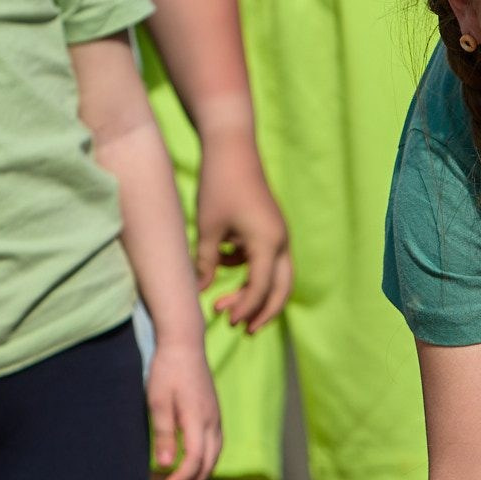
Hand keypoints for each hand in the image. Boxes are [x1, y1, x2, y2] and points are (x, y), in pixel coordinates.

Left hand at [146, 335, 221, 479]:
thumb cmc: (167, 371)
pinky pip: (215, 447)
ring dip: (199, 476)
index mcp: (198, 418)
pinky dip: (205, 463)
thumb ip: (164, 434)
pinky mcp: (214, 415)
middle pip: (208, 464)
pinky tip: (192, 467)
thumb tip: (166, 465)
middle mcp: (212, 422)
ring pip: (215, 457)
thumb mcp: (157, 401)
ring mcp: (216, 418)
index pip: (195, 460)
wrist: (185, 345)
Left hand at [194, 133, 291, 326]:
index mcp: (267, 243)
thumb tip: (199, 291)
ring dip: (255, 293)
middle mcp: (279, 241)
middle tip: (243, 331)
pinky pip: (265, 258)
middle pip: (281, 289)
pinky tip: (224, 265)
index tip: (225, 321)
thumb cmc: (219, 186)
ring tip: (226, 307)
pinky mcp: (269, 227)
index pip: (261, 288)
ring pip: (275, 275)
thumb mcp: (207, 229)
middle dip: (263, 312)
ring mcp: (277, 233)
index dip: (245, 309)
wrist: (232, 148)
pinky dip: (249, 270)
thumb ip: (205, 263)